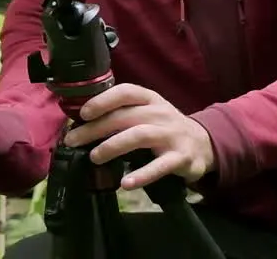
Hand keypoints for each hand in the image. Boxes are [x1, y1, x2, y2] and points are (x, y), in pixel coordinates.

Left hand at [63, 83, 214, 188]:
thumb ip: (122, 114)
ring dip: (113, 146)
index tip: (83, 113)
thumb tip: (82, 124)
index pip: (125, 92)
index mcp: (150, 99)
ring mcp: (172, 134)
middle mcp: (160, 113)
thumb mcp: (147, 113)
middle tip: (73, 141)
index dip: (103, 100)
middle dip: (96, 128)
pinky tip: (126, 183)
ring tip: (94, 157)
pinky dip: (142, 175)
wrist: (203, 144)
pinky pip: (160, 166)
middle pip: (125, 116)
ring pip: (139, 135)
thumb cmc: (164, 127)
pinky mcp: (181, 158)